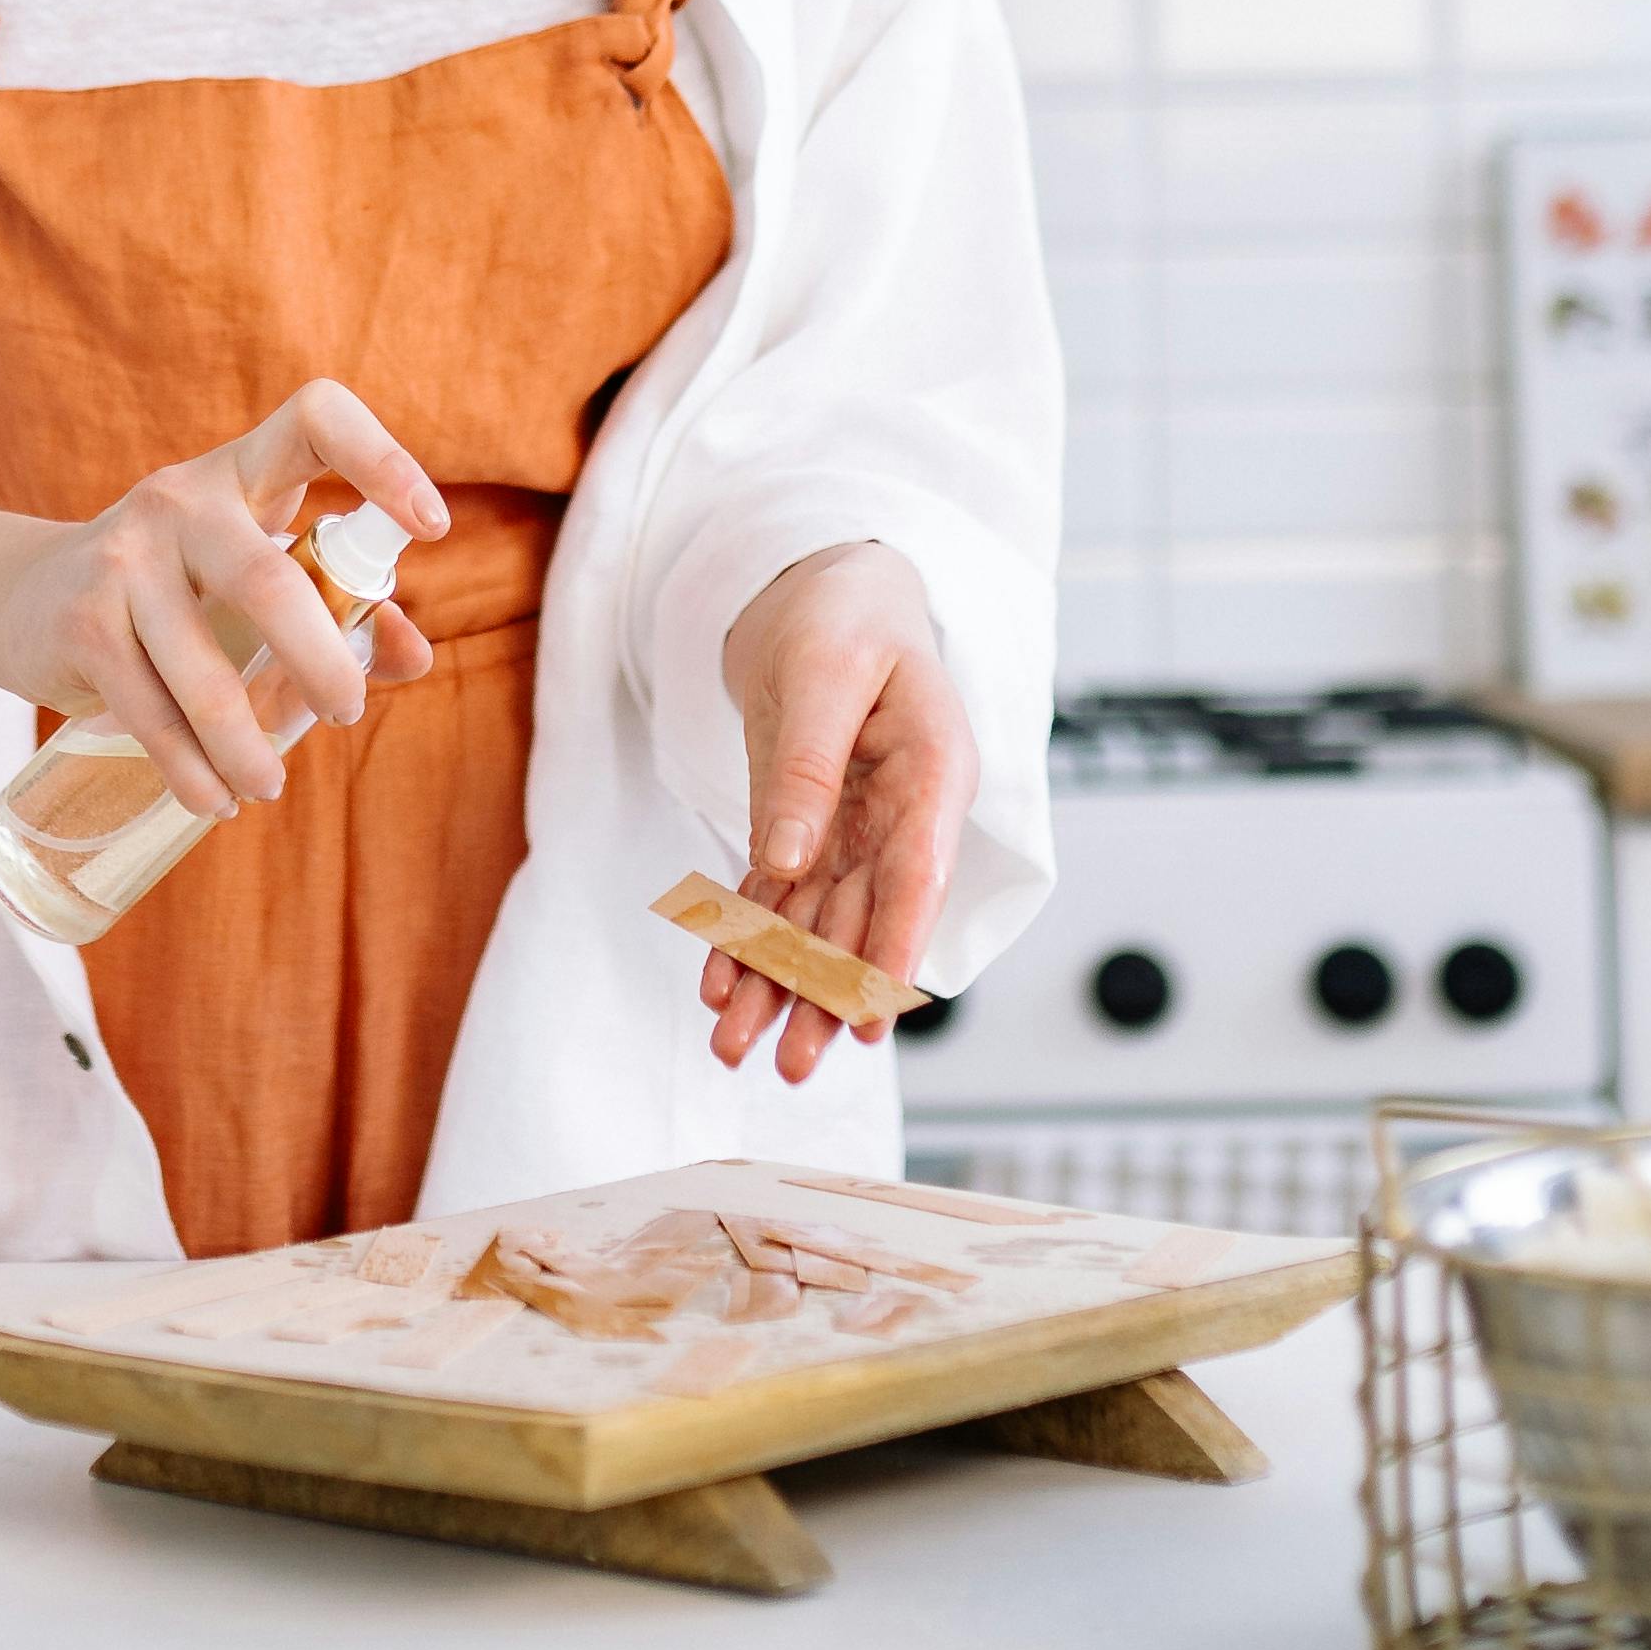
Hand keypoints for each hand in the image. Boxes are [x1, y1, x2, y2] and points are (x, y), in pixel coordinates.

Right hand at [0, 381, 446, 826]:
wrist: (21, 596)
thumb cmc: (172, 586)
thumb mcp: (248, 575)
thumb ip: (338, 609)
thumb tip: (413, 656)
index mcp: (241, 473)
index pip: (315, 419)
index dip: (381, 458)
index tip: (431, 526)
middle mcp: (181, 499)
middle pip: (269, 580)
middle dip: (321, 663)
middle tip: (347, 712)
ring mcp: (124, 557)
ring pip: (207, 671)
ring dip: (248, 746)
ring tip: (270, 787)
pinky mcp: (81, 621)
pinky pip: (150, 713)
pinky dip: (191, 769)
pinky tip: (214, 798)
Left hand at [702, 542, 965, 1082]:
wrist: (823, 583)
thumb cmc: (842, 611)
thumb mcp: (823, 673)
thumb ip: (807, 767)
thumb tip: (789, 860)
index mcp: (932, 770)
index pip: (918, 877)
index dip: (892, 953)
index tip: (866, 1021)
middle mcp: (902, 811)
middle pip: (864, 920)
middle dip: (822, 996)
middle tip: (787, 1066)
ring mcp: (854, 824)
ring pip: (817, 922)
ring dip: (777, 986)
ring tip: (734, 1049)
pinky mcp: (807, 824)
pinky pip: (778, 895)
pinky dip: (747, 940)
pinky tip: (718, 987)